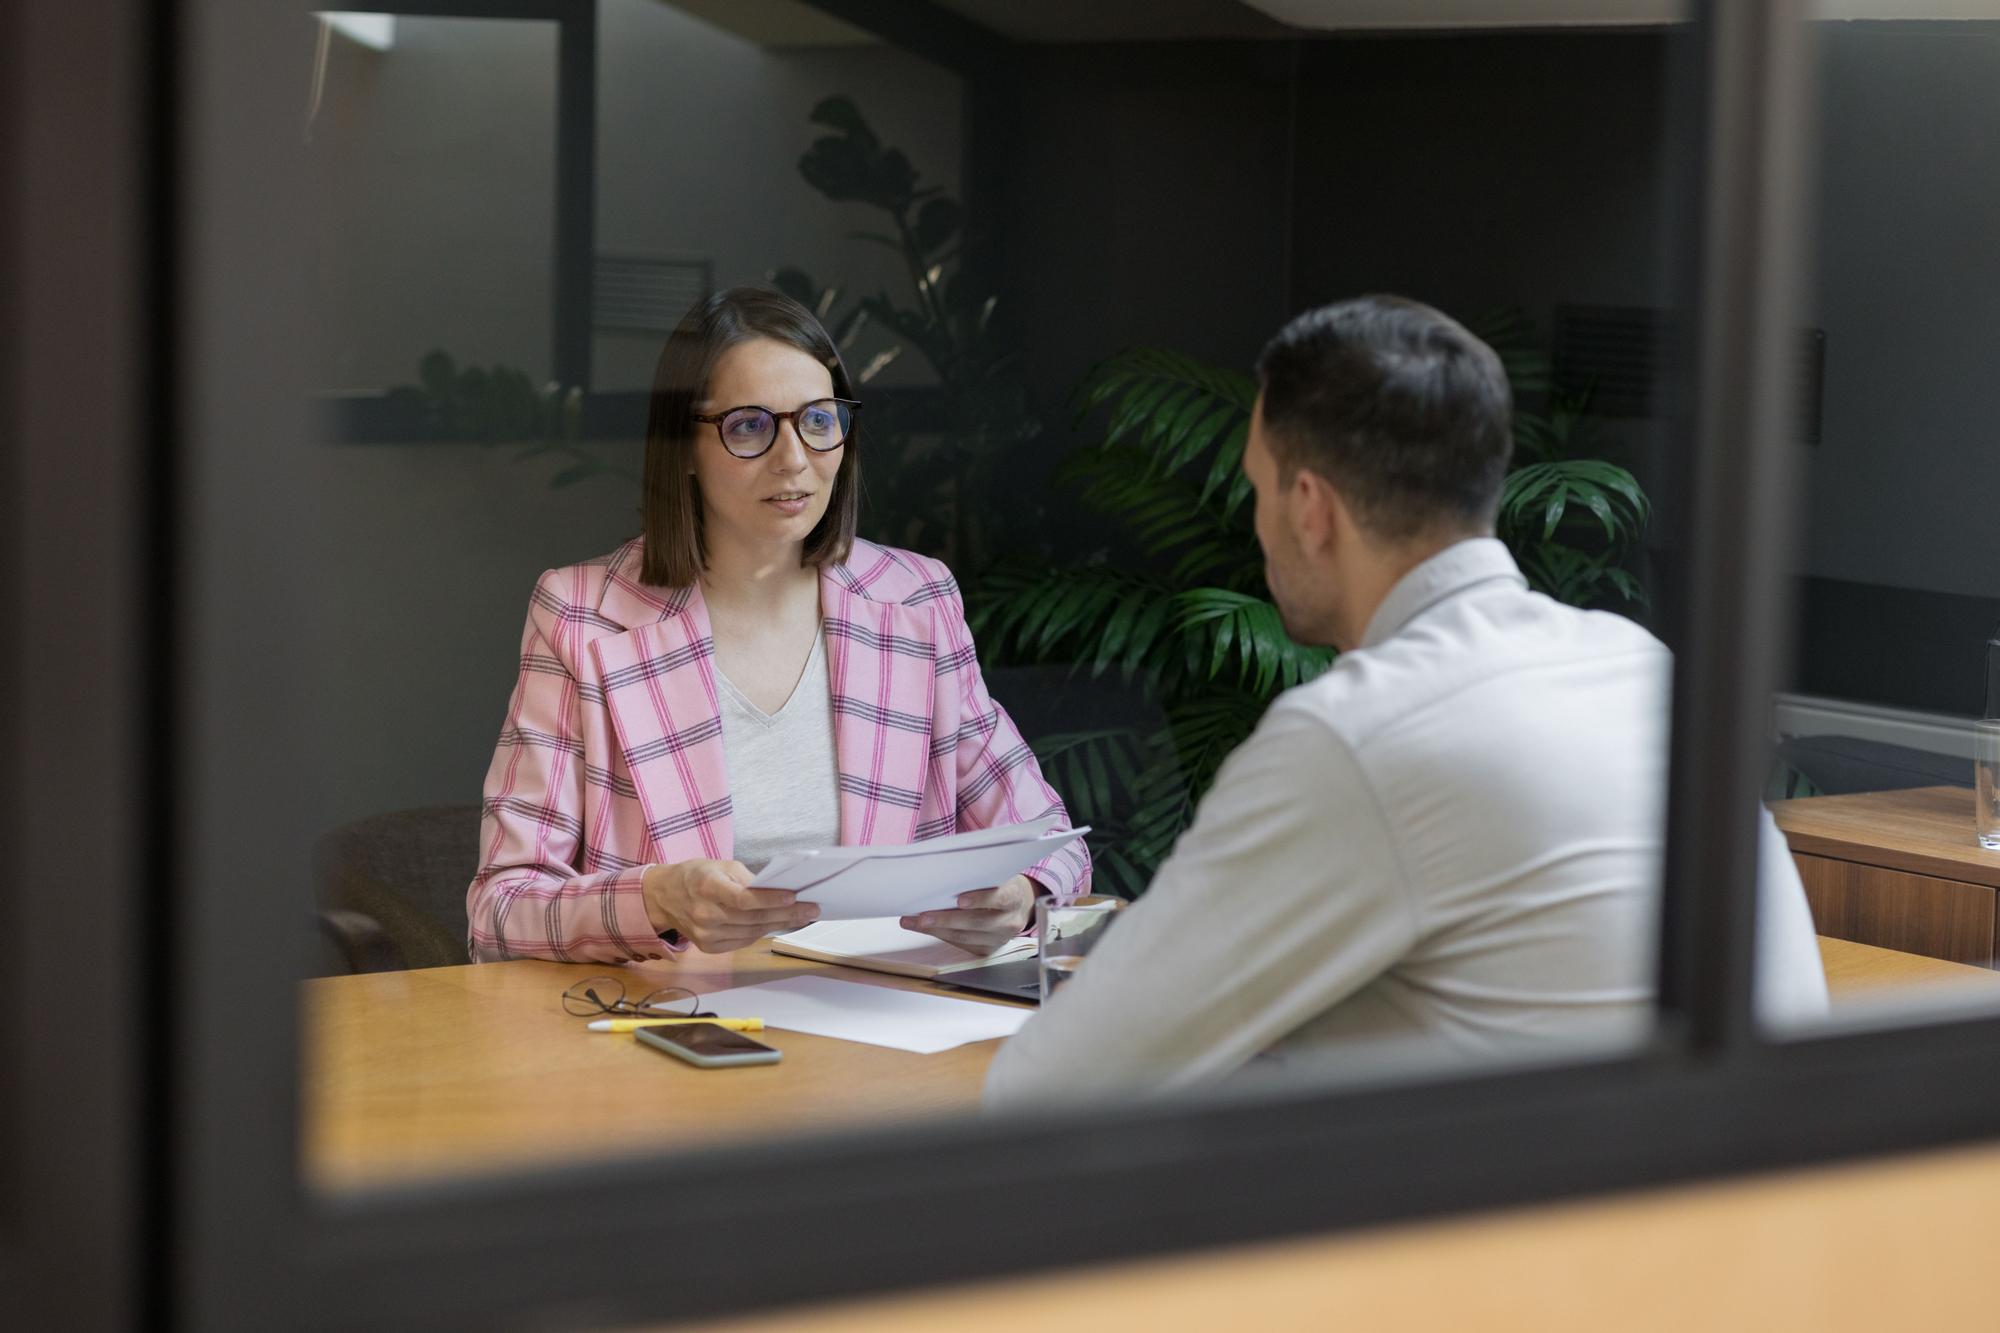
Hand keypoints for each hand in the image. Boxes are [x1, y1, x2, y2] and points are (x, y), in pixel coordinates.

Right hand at [642, 858, 819, 953]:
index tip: (794, 896)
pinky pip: (744, 940)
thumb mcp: (721, 865)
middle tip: (812, 909)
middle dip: (787, 914)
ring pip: (753, 932)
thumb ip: (747, 878)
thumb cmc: (697, 876)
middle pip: (753, 918)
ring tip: (804, 916)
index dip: (770, 899)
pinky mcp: (709, 947)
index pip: (743, 899)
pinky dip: (764, 931)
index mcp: (707, 888)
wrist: (665, 897)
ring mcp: (706, 935)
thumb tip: (777, 889)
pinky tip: (780, 924)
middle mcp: (705, 915)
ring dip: (781, 924)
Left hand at [900, 874, 1037, 954]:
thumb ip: (980, 869)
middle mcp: (1009, 921)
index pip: (1001, 898)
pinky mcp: (987, 949)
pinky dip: (939, 935)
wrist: (1019, 905)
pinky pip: (960, 944)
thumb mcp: (997, 872)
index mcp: (1015, 897)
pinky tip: (922, 927)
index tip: (960, 900)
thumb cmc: (1000, 883)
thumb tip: (949, 862)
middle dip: (947, 919)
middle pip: (977, 922)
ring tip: (913, 921)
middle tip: (922, 916)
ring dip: (936, 929)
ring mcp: (998, 938)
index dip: (981, 900)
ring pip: (965, 937)